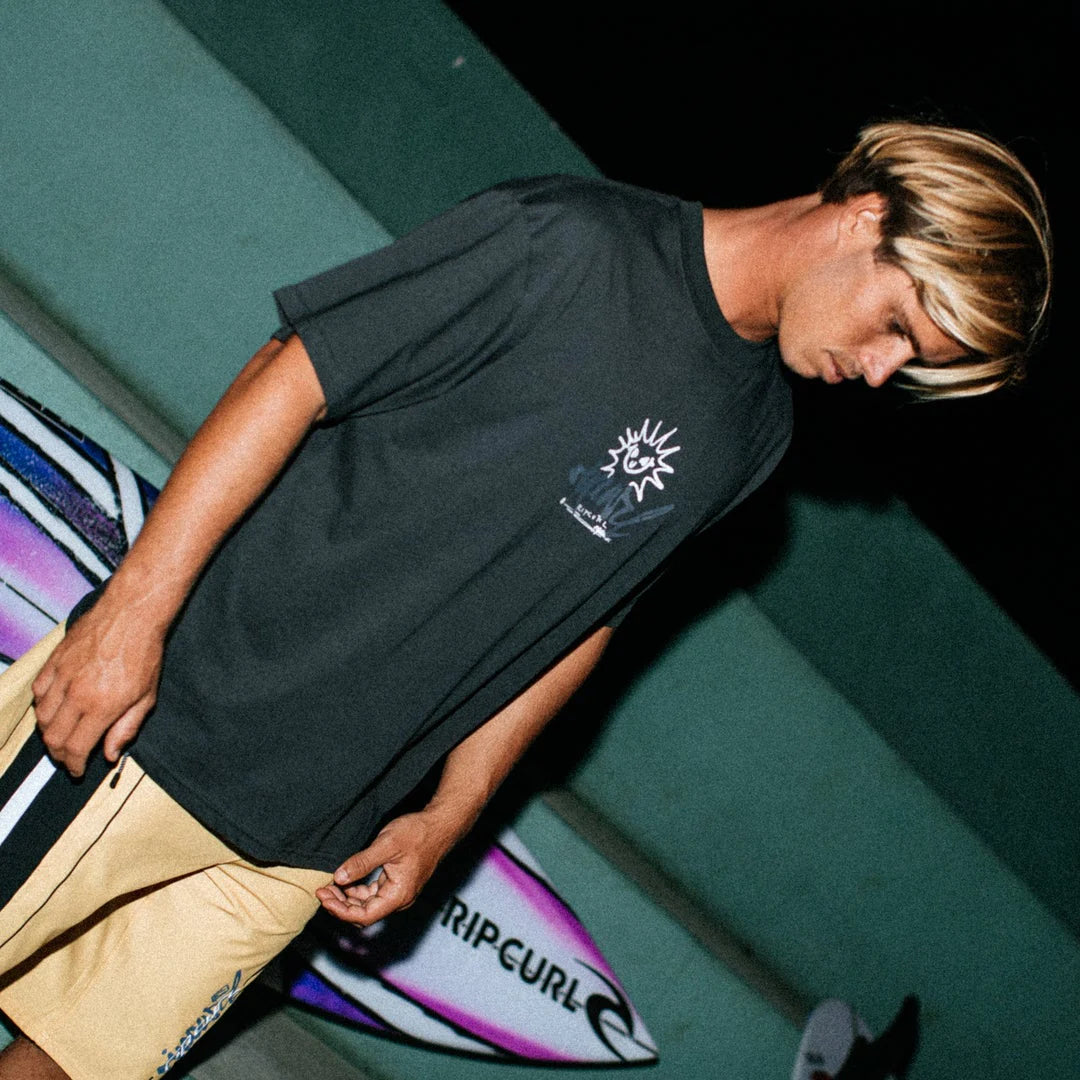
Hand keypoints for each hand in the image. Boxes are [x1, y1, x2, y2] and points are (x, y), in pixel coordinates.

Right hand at [31, 602, 163, 776]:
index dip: (74, 765)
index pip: (76, 748)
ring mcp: (62, 676)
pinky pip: (38, 692)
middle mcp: (76, 694)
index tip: (78, 770)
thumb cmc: (145, 654)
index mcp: (101, 706)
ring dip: (49, 733)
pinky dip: (42, 706)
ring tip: (62, 737)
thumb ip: (126, 728)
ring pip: (42, 717)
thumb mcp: (146, 697)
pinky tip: (54, 710)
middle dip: (60, 754)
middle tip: (69, 758)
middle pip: (53, 737)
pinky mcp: (54, 661)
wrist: (132, 614)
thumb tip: (110, 755)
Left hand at [316, 810, 456, 926]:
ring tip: (330, 885)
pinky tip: (346, 880)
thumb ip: (361, 862)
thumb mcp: (386, 844)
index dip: (340, 910)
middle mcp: (399, 899)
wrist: (440, 824)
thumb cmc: (417, 833)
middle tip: (321, 891)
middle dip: (340, 905)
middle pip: (364, 913)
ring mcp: (399, 892)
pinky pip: (374, 894)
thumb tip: (338, 878)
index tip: (323, 897)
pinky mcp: (398, 883)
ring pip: (368, 905)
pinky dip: (358, 890)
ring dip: (347, 898)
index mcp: (398, 895)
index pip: (364, 915)